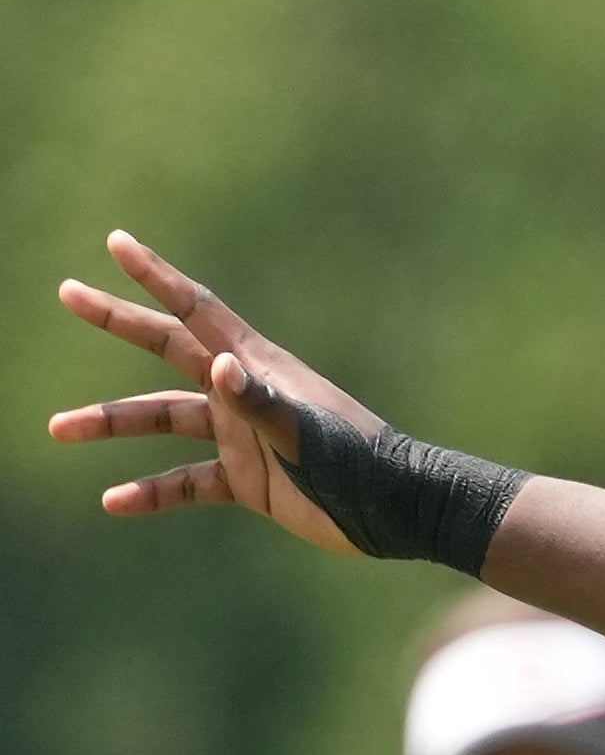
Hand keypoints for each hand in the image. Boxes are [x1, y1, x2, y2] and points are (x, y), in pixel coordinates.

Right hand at [50, 230, 384, 549]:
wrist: (397, 512)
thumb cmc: (360, 465)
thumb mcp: (307, 433)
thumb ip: (262, 402)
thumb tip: (218, 366)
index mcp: (258, 367)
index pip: (197, 311)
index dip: (156, 276)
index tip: (116, 242)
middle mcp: (242, 392)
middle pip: (166, 348)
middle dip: (117, 319)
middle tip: (66, 292)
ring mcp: (240, 434)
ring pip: (162, 418)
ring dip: (112, 421)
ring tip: (57, 428)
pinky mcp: (245, 479)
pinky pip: (185, 482)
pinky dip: (151, 491)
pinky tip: (113, 501)